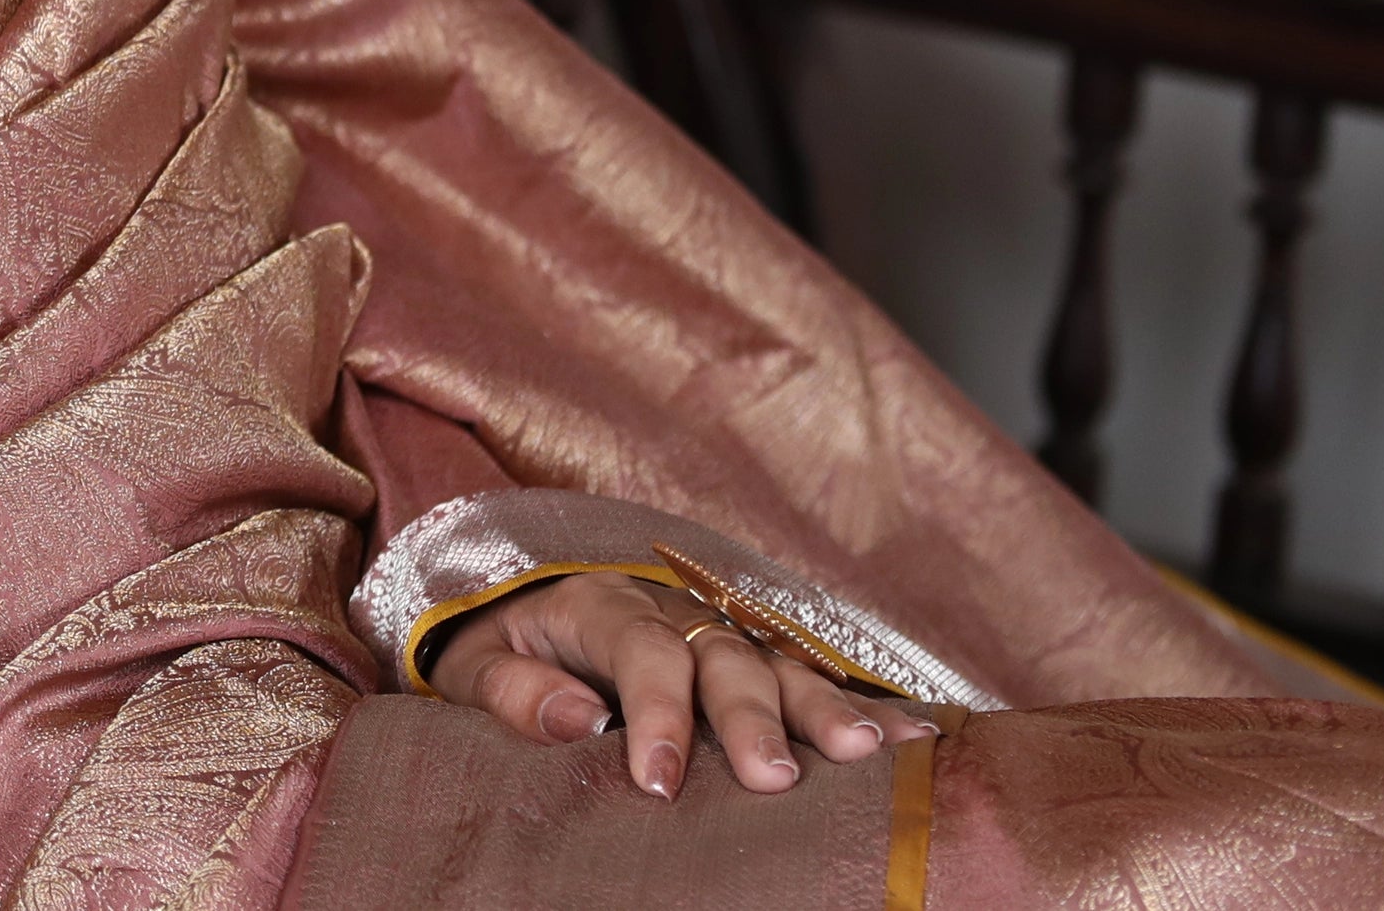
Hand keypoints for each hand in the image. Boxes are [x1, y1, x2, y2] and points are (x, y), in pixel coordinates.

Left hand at [426, 570, 937, 799]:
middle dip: (749, 717)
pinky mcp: (748, 658)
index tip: (659, 780)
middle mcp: (668, 609)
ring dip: (821, 708)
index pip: (637, 648)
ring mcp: (715, 631)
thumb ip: (511, 690)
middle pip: (719, 656)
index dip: (655, 711)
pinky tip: (911, 738)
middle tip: (774, 779)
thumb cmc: (494, 651)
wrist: (510, 616)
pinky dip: (859, 706)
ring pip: (775, 662)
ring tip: (865, 755)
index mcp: (595, 603)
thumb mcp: (472, 666)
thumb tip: (576, 718)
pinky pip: (807, 678)